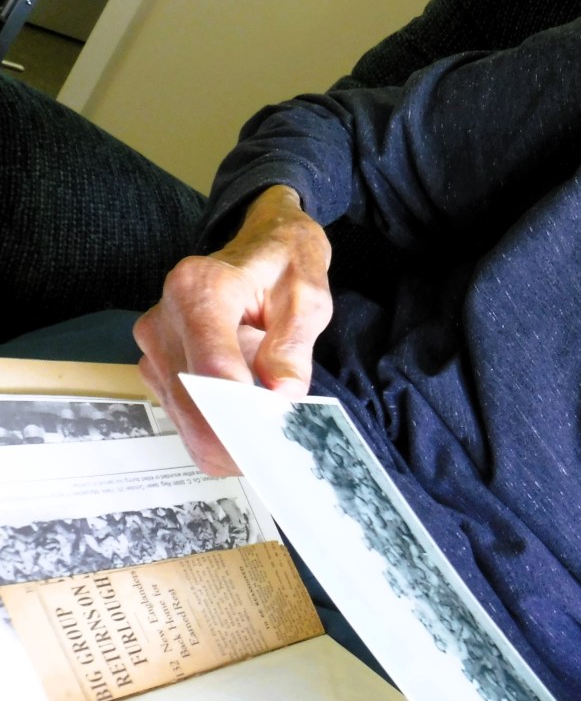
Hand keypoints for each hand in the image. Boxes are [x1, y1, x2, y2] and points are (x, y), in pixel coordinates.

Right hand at [134, 185, 331, 473]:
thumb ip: (294, 347)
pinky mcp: (156, 366)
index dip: (241, 413)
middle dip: (233, 438)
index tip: (272, 433)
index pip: (211, 369)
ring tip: (264, 432)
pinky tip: (244, 422)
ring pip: (183, 417)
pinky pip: (181, 415)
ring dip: (224, 438)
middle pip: (190, 402)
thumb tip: (281, 396)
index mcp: (198, 289)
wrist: (260, 246)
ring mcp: (153, 344)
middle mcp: (163, 317)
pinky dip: (213, 430)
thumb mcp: (307, 298)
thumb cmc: (285, 268)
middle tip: (274, 454)